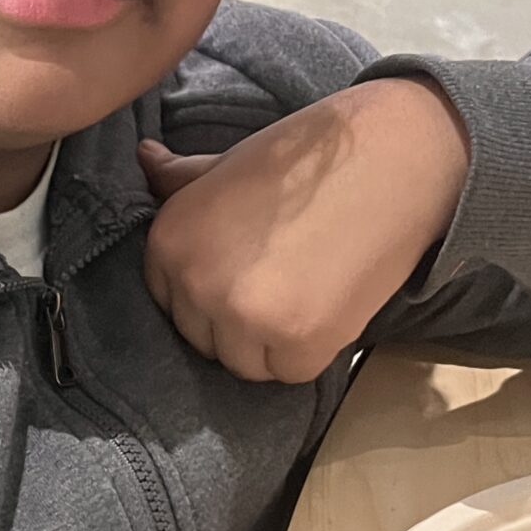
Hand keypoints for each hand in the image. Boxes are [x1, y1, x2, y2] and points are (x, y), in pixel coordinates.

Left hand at [139, 79, 470, 381]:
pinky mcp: (295, 343)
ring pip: (243, 363)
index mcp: (167, 242)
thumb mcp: (229, 164)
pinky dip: (310, 351)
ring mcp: (243, 317)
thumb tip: (142, 158)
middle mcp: (195, 283)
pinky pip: (289, 372)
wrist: (388, 159)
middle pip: (203, 338)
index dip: (211, 291)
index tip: (247, 270)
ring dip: (271, 342)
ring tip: (306, 290)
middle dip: (237, 320)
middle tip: (283, 278)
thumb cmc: (306, 158)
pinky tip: (328, 304)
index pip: (170, 301)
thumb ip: (182, 179)